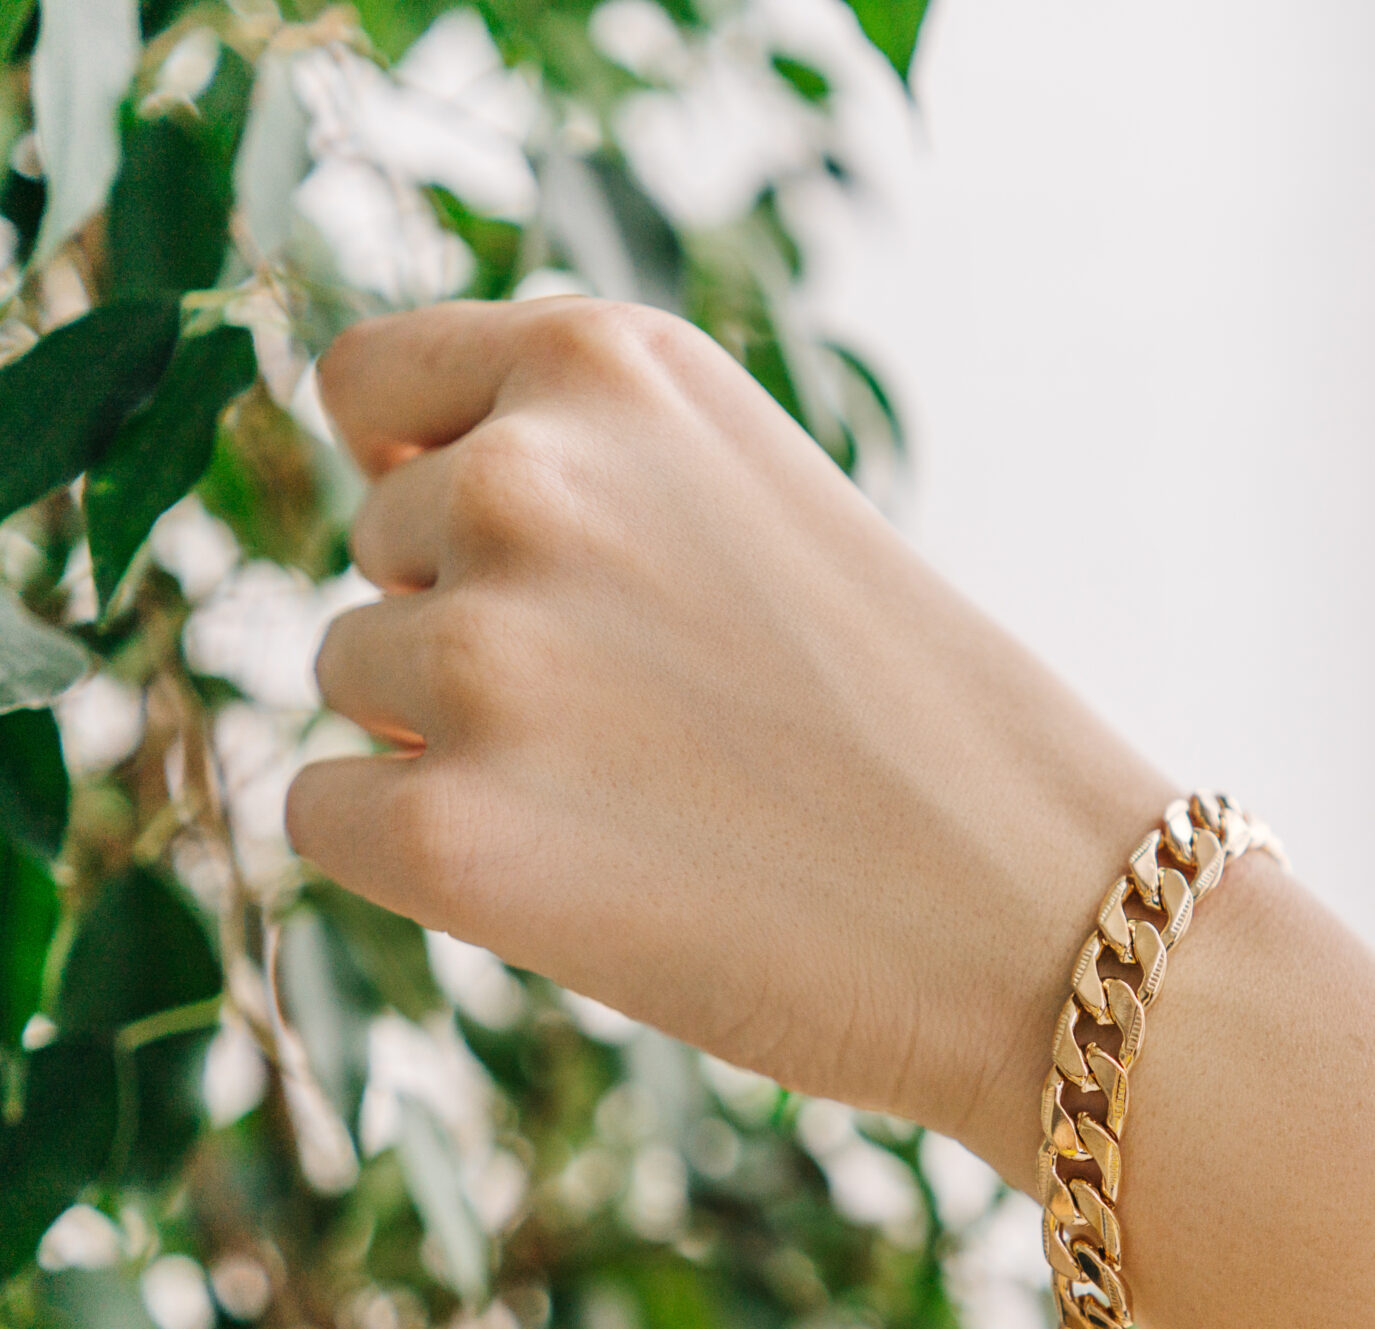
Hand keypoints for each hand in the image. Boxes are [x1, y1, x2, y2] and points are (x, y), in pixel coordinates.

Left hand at [289, 299, 1171, 1167]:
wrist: (1051, 919)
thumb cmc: (917, 722)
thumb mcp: (748, 496)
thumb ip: (576, 465)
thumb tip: (373, 506)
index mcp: (610, 363)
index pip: (370, 382)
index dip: (421, 474)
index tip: (515, 557)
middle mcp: (522, 479)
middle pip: (373, 555)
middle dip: (470, 625)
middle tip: (660, 714)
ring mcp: (478, 656)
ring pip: (351, 683)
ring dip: (450, 741)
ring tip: (646, 794)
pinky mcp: (448, 834)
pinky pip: (323, 815)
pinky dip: (414, 855)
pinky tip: (574, 877)